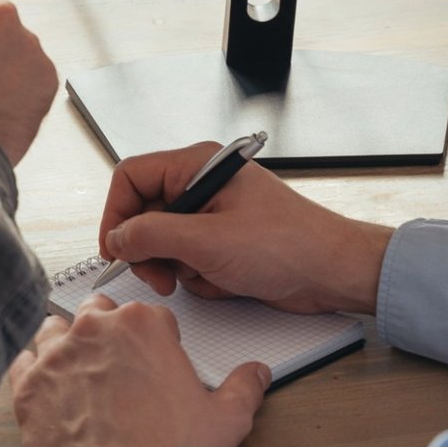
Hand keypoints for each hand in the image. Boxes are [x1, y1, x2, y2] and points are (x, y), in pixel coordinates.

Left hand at [10, 296, 270, 446]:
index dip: (156, 340)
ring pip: (55, 329)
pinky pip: (23, 362)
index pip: (150, 315)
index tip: (156, 362)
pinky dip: (33, 372)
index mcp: (143, 325)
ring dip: (66, 344)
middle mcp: (95, 329)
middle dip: (107, 331)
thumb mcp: (225, 421)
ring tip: (80, 373)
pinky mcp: (27, 384)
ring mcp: (56, 354)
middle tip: (118, 365)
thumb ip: (245, 389)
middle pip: (98, 310)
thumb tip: (257, 374)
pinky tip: (48, 389)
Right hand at [99, 142, 392, 312]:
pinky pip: (187, 260)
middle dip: (148, 250)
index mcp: (198, 165)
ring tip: (203, 277)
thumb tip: (117, 238)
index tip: (115, 249)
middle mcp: (201, 185)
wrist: (332, 272)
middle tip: (158, 276)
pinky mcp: (222, 242)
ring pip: (163, 242)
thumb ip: (152, 235)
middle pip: (143, 213)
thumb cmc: (288, 245)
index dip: (116, 214)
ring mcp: (212, 215)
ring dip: (175, 267)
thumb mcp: (208, 241)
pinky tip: (225, 281)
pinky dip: (198, 277)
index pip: (131, 177)